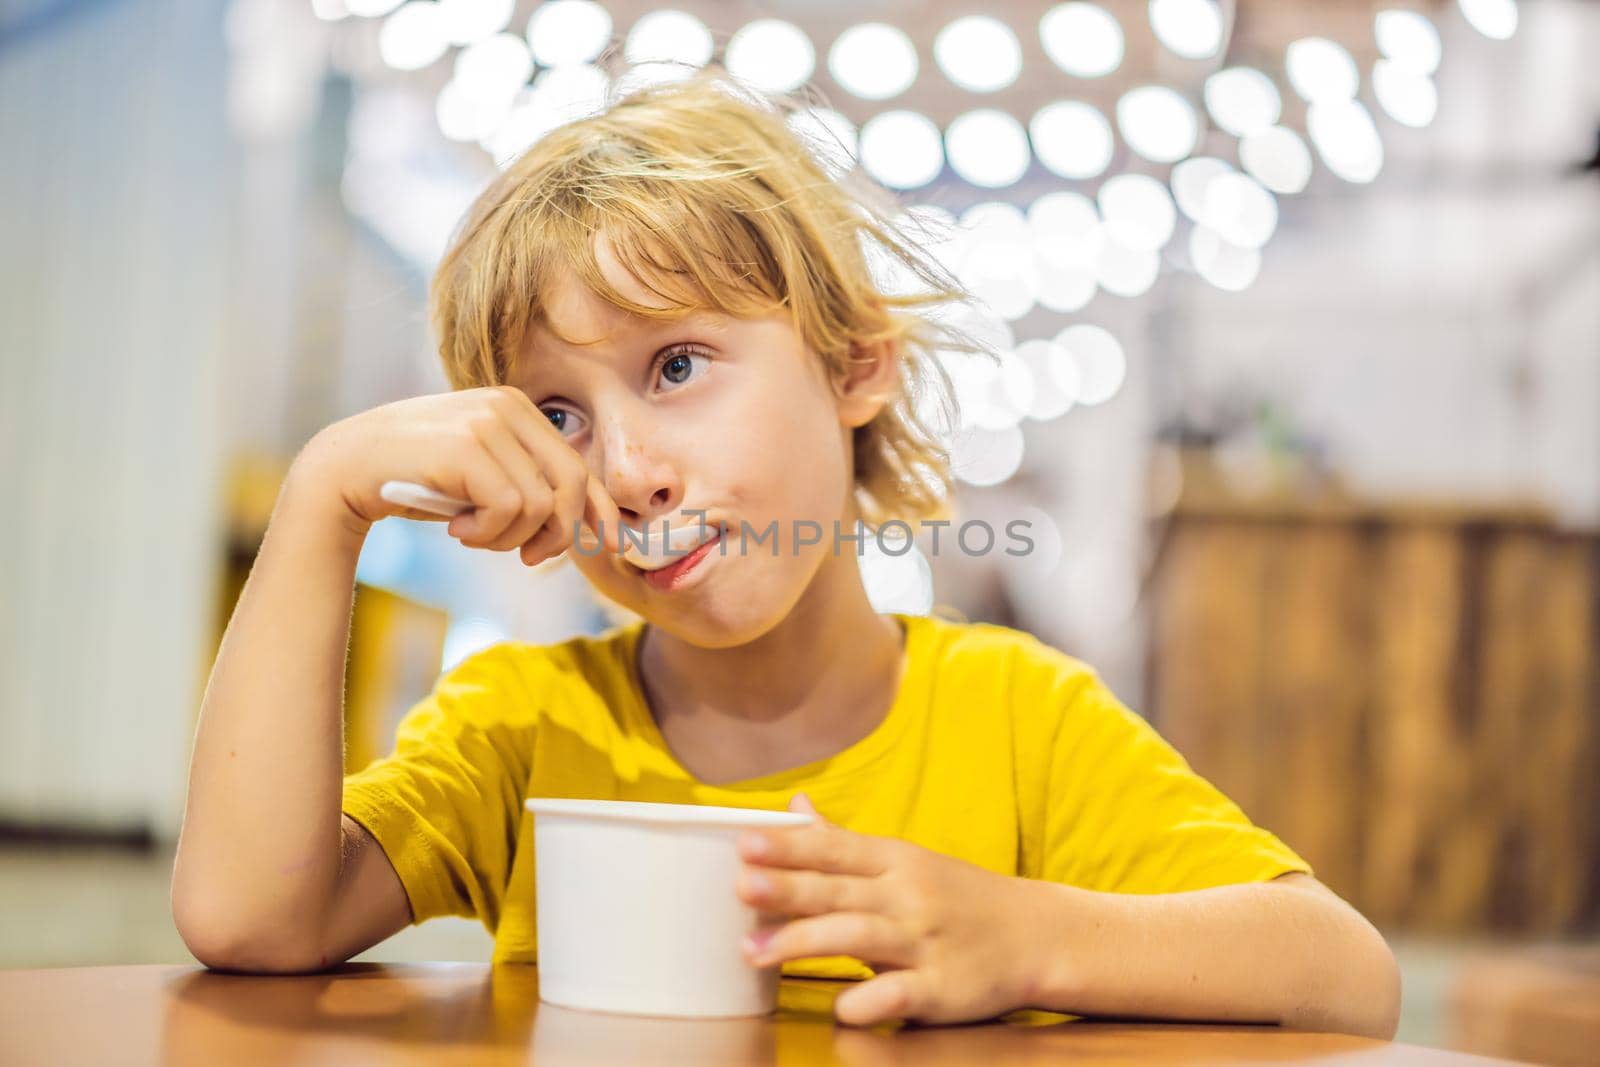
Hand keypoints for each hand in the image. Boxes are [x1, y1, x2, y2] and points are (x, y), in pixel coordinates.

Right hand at [293, 385, 621, 564]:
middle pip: (570, 485)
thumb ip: (526, 485)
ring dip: (508, 538)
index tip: (612, 546)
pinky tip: (456, 531)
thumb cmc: (417, 480)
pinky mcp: (466, 446)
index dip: (600, 510)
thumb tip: (586, 525)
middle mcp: (506, 406)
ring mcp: (486, 422)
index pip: (577, 464)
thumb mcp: (481, 477)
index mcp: (517, 408)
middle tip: (525, 558)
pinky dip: (488, 534)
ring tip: (471, 535)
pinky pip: (511, 508)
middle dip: (558, 534)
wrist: (345, 469)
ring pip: (541, 504)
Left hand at [735, 795, 1044, 1025]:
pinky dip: (867, 999)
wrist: (1038, 936)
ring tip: (752, 951)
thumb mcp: (905, 860)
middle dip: (789, 888)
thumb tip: (793, 807)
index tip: (745, 843)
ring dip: (804, 942)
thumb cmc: (958, 897)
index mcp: (896, 861)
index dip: (790, 847)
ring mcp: (925, 943)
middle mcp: (908, 897)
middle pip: (840, 890)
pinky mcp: (942, 989)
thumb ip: (843, 842)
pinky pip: (898, 994)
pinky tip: (839, 1005)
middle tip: (742, 885)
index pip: (836, 849)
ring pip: (858, 937)